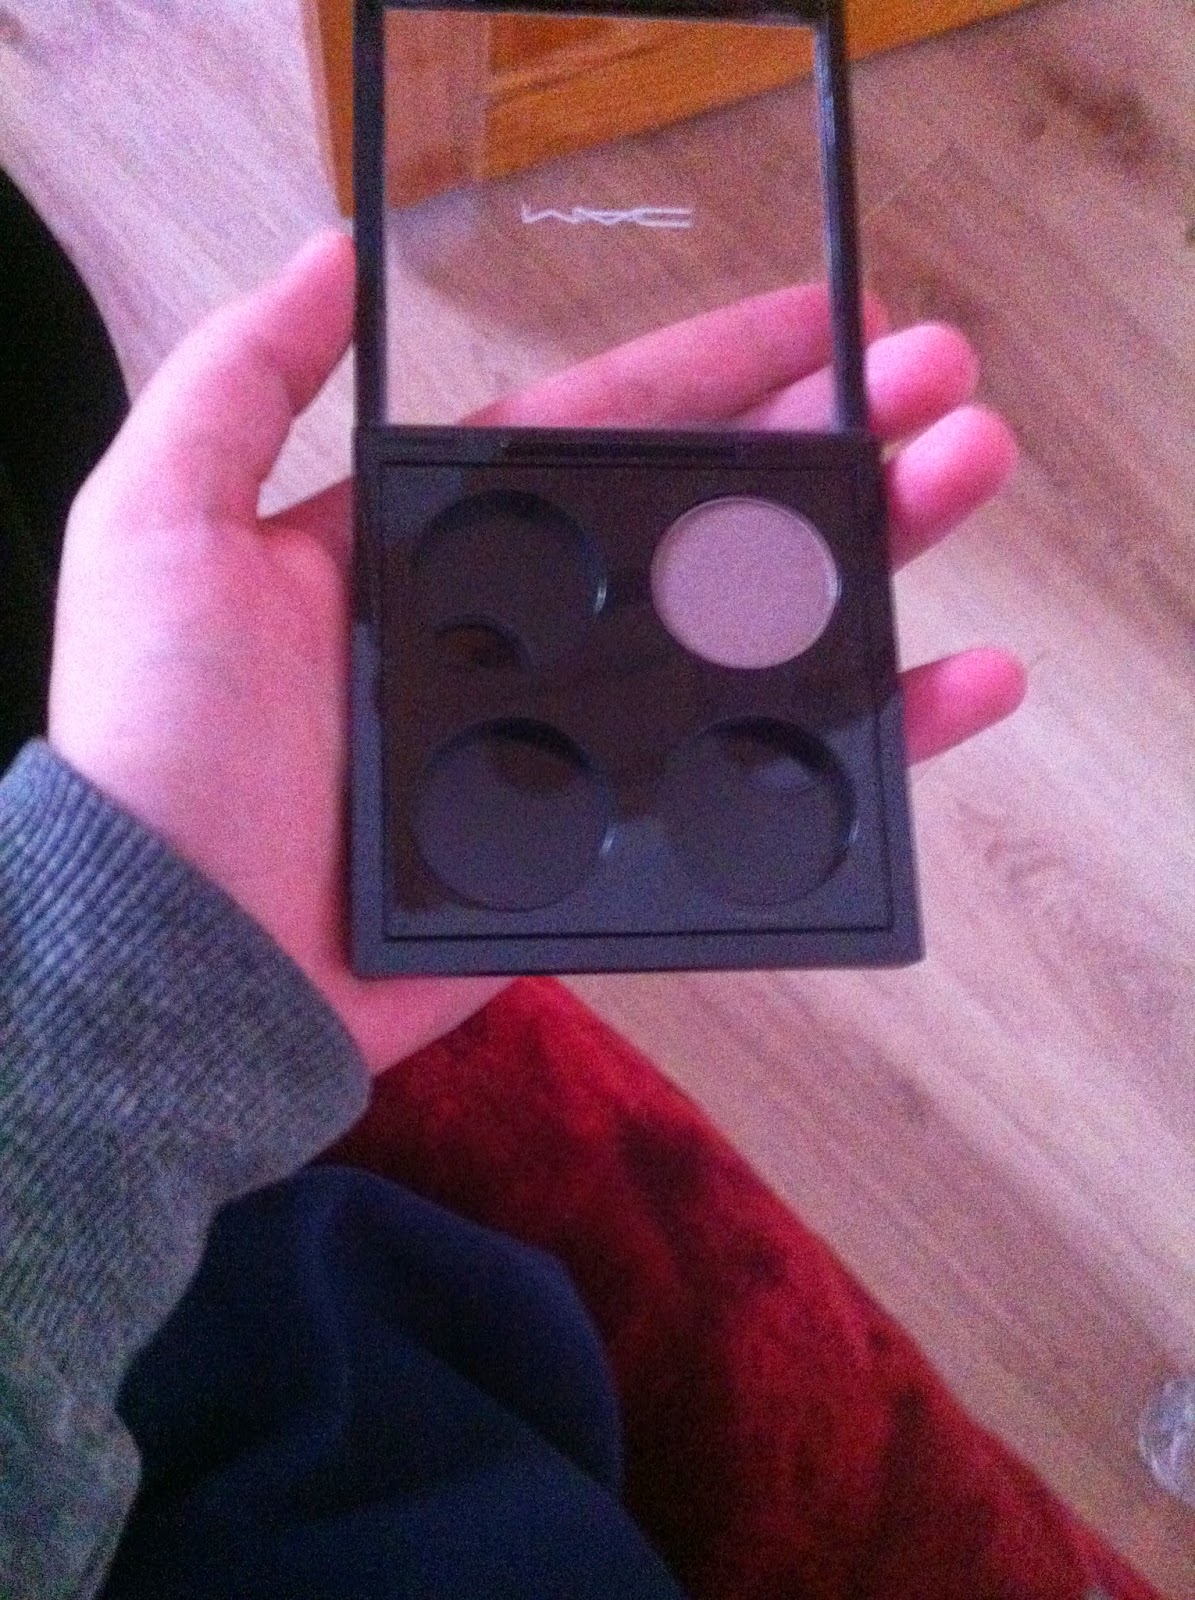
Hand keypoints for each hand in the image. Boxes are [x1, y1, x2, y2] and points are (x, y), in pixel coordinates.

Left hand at [49, 232, 1022, 1075]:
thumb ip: (238, 383)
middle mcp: (529, 633)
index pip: (607, 430)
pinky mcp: (619, 844)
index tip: (834, 317)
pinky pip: (764, 779)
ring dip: (876, 559)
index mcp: (447, 547)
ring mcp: (582, 741)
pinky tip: (958, 686)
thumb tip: (331, 256)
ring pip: (760, 635)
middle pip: (714, 520)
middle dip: (836, 444)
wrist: (183, 965)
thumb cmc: (162, 747)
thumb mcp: (160, 528)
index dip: (720, 368)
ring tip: (970, 483)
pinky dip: (869, 737)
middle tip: (948, 395)